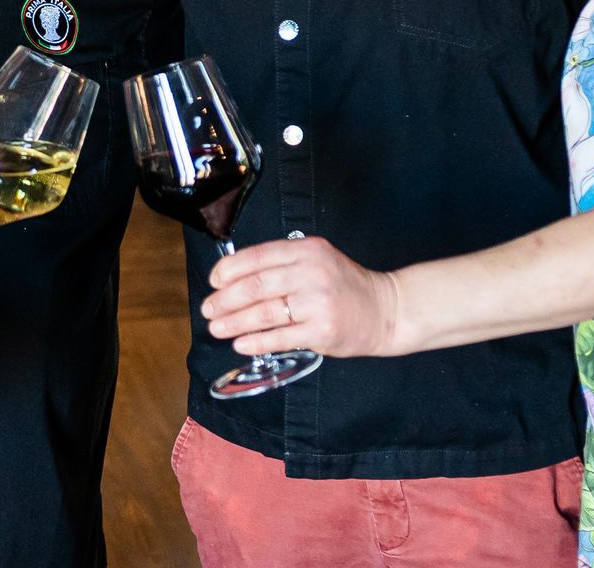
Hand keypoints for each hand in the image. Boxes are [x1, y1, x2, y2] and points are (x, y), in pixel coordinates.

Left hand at [201, 236, 399, 358]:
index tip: (213, 281)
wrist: (384, 310)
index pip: (257, 256)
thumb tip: (233, 278)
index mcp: (306, 250)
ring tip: (217, 327)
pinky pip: (280, 337)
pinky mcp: (322, 330)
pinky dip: (256, 342)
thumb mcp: (316, 260)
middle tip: (208, 309)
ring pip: (264, 313)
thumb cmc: (343, 286)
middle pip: (256, 286)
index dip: (229, 270)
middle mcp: (312, 272)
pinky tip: (241, 343)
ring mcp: (318, 302)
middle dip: (225, 300)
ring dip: (234, 322)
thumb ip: (282, 264)